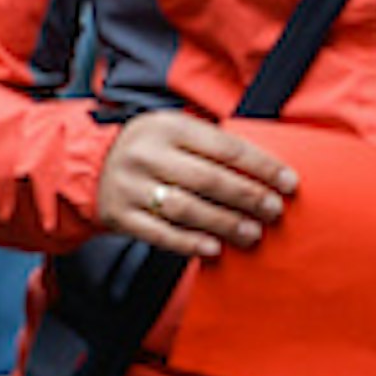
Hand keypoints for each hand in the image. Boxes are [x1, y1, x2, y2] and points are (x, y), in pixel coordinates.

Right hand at [100, 109, 295, 257]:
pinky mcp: (120, 215)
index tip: (288, 182)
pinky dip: (190, 243)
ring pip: (187, 208)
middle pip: (209, 178)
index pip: (225, 147)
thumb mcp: (174, 130)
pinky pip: (160, 233)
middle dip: (248, 197)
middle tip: (274, 211)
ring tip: (251, 233)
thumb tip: (263, 171)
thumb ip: (210, 145)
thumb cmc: (148, 147)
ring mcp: (132, 186)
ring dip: (224, 223)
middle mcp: (149, 154)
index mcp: (169, 127)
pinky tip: (213, 248)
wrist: (88, 163)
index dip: (261, 166)